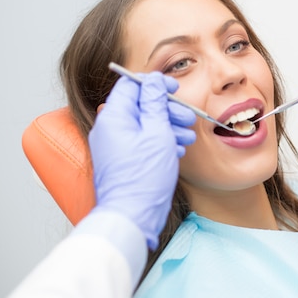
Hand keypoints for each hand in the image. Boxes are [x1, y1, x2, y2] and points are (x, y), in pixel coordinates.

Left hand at [88, 72, 195, 248]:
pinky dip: (160, 141)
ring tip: (187, 136)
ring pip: (144, 124)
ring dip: (168, 126)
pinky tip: (177, 149)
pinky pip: (141, 141)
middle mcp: (109, 128)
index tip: (174, 89)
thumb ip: (155, 103)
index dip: (154, 84)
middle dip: (167, 109)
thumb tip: (153, 81)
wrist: (131, 216)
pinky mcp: (122, 160)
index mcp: (113, 117)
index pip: (131, 85)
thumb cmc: (143, 177)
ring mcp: (114, 145)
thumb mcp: (157, 132)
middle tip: (188, 118)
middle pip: (140, 105)